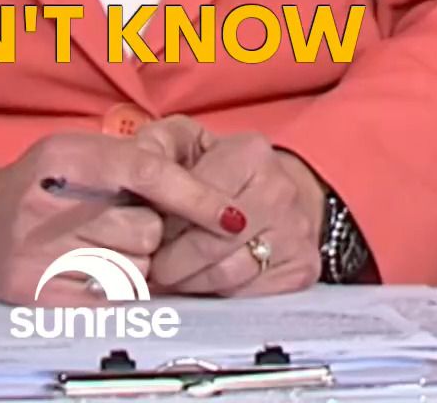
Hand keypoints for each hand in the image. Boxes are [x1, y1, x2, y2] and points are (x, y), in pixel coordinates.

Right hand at [0, 129, 255, 302]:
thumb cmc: (35, 185)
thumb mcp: (74, 154)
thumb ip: (128, 162)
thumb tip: (198, 191)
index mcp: (63, 157)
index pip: (145, 172)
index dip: (195, 195)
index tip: (232, 214)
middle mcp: (49, 206)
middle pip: (146, 232)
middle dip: (149, 232)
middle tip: (120, 224)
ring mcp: (41, 256)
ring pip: (134, 272)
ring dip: (134, 264)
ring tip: (100, 247)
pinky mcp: (40, 298)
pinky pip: (110, 302)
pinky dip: (115, 291)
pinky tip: (90, 272)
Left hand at [140, 127, 324, 296]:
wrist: (276, 194)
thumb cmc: (217, 169)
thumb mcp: (184, 141)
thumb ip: (155, 146)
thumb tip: (133, 165)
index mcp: (251, 152)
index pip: (198, 198)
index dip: (165, 222)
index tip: (145, 236)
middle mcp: (281, 190)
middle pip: (212, 243)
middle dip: (173, 261)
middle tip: (152, 269)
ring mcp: (297, 231)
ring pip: (229, 274)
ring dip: (191, 282)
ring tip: (170, 278)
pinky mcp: (303, 267)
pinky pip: (249, 293)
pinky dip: (218, 294)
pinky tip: (201, 283)